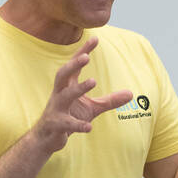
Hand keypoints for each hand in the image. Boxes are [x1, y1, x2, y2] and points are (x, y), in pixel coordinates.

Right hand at [32, 39, 133, 153]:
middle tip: (86, 57)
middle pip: (62, 74)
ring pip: (64, 96)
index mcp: (67, 86)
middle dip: (73, 65)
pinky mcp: (55, 125)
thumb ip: (110, 101)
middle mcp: (59, 94)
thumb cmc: (69, 118)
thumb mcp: (92, 108)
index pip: (74, 65)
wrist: (47, 139)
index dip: (83, 51)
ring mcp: (56, 109)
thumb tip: (131, 94)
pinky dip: (78, 125)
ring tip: (93, 80)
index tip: (95, 39)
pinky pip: (67, 123)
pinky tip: (89, 127)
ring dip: (78, 88)